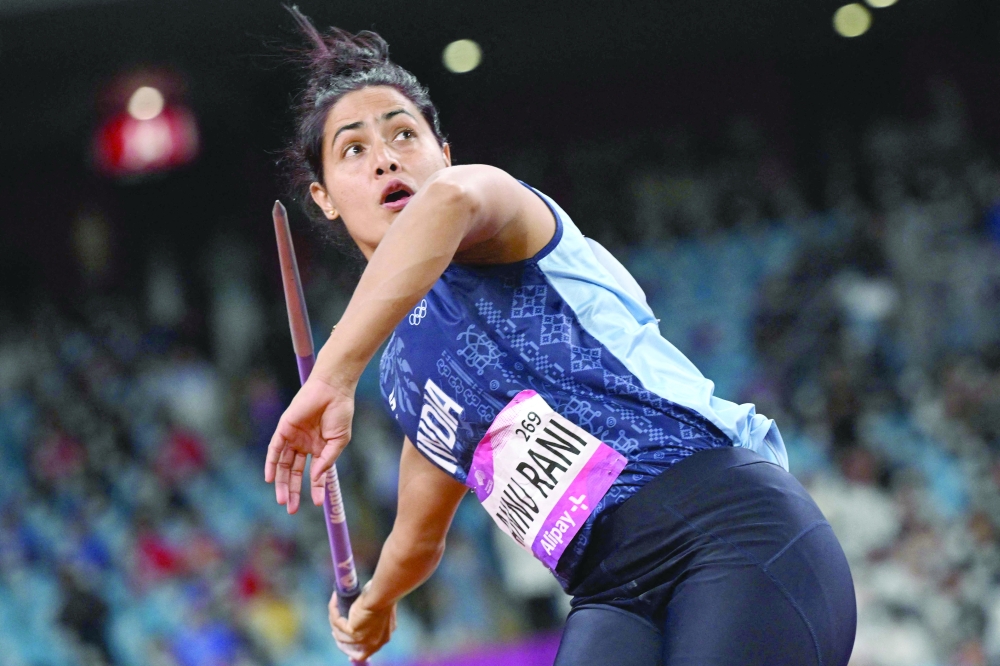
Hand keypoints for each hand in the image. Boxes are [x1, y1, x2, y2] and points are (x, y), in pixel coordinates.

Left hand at [265, 376, 354, 513]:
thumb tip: (316, 478)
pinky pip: (274, 449)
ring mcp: (293, 437)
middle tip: (291, 509)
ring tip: (282, 500)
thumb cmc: (340, 412)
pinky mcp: (284, 429)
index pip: (314, 473)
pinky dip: (271, 464)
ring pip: (284, 465)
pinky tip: (270, 478)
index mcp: (319, 448)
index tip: (319, 504)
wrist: (333, 390)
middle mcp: (304, 445)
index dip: (316, 489)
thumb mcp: (338, 441)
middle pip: (295, 473)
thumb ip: (327, 460)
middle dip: (293, 491)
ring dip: (282, 483)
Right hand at [329, 584, 396, 661]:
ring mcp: (363, 639)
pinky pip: (337, 623)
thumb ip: (376, 617)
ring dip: (334, 623)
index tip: (346, 643)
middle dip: (342, 643)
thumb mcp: (383, 610)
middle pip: (355, 652)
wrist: (384, 592)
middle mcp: (374, 642)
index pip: (367, 651)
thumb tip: (364, 614)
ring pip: (341, 636)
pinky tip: (334, 599)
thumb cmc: (386, 594)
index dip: (355, 649)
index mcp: (383, 637)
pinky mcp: (353, 632)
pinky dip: (334, 611)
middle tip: (334, 631)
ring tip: (334, 609)